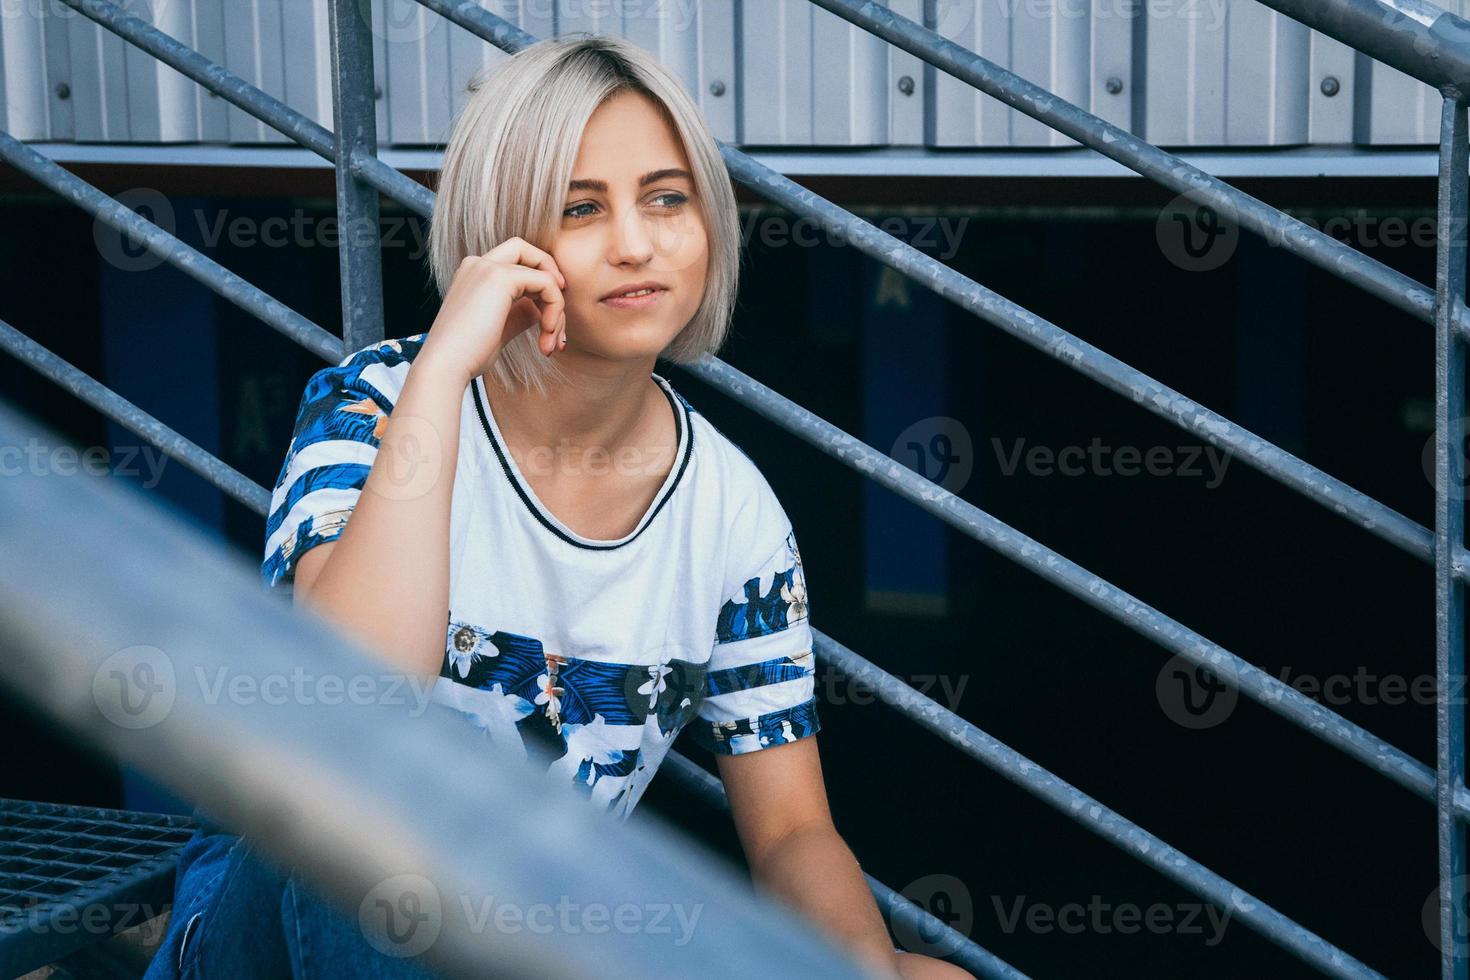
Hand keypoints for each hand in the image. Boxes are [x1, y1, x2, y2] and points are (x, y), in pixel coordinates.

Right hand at [420, 236, 567, 383]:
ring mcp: (487, 267)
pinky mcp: (500, 278)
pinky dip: (555, 308)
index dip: (538, 280)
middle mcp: (478, 264)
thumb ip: (520, 313)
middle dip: (551, 276)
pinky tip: (547, 334)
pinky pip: (546, 283)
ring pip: (542, 271)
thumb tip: (542, 309)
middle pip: (526, 250)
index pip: (515, 262)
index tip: (550, 314)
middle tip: (559, 314)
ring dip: (557, 306)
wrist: (446, 365)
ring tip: (552, 340)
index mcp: (474, 274)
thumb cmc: (468, 355)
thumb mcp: (500, 328)